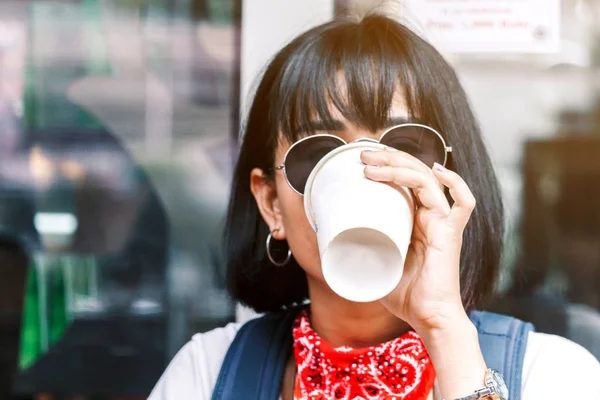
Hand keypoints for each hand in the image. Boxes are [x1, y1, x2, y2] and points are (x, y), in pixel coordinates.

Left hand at [360, 147, 475, 333]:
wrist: (427, 317)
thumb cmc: (404, 294)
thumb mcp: (374, 263)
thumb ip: (361, 248)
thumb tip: (326, 237)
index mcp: (415, 219)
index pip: (406, 179)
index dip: (388, 164)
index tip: (364, 159)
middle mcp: (430, 215)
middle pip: (414, 173)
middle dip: (388, 159)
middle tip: (363, 155)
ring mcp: (442, 222)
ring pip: (427, 181)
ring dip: (400, 167)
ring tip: (372, 164)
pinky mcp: (451, 234)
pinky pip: (464, 204)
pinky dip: (456, 185)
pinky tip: (439, 170)